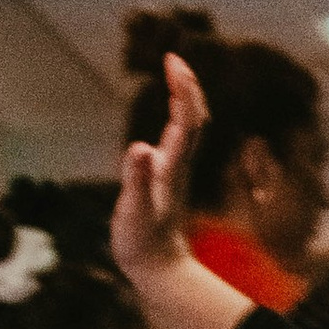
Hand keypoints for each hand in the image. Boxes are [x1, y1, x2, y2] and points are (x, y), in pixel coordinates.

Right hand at [112, 50, 206, 298]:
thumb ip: (137, 180)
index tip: (173, 61)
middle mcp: (179, 164)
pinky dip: (177, 115)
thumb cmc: (143, 243)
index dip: (183, 89)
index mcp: (173, 166)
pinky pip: (179, 138)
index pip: (187, 119)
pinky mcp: (169, 178)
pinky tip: (170, 110)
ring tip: (174, 73)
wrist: (160, 269)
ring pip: (189, 126)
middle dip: (186, 85)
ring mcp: (176, 170)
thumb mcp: (134, 212)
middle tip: (174, 59)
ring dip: (184, 97)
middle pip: (194, 117)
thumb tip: (140, 147)